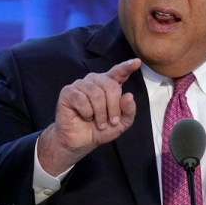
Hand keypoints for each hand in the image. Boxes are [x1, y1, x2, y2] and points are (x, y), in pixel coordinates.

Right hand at [37, 58, 140, 175]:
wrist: (81, 142)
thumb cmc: (101, 129)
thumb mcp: (121, 123)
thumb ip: (129, 110)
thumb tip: (128, 96)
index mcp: (109, 84)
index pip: (119, 72)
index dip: (127, 66)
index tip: (137, 62)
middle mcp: (95, 81)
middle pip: (110, 85)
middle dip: (114, 107)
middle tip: (112, 122)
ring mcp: (80, 84)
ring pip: (96, 93)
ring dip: (100, 113)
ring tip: (100, 123)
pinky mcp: (68, 92)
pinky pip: (81, 99)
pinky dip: (86, 113)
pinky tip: (84, 117)